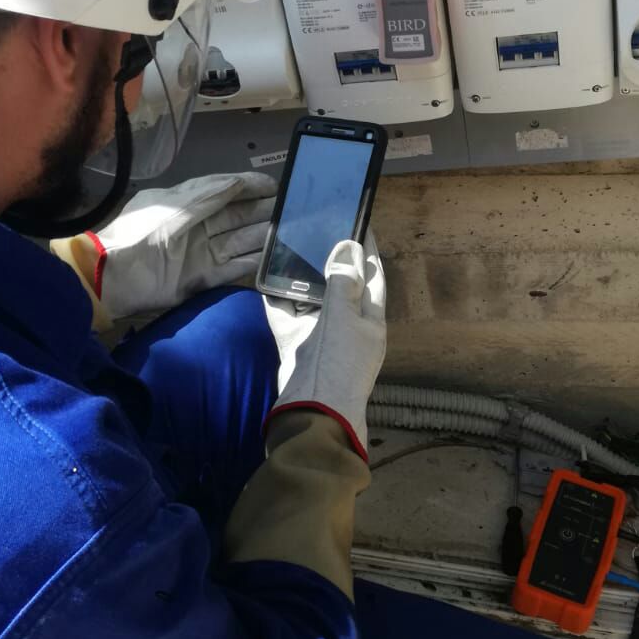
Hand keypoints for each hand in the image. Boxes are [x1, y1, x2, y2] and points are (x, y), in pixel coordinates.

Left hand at [54, 171, 276, 320]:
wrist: (112, 276)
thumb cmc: (141, 234)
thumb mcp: (175, 208)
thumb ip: (209, 195)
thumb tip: (241, 181)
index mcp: (188, 203)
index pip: (226, 190)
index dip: (250, 186)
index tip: (275, 185)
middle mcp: (199, 226)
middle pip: (237, 216)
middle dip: (262, 211)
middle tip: (292, 208)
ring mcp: (202, 253)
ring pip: (240, 240)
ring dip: (262, 236)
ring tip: (288, 231)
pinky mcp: (202, 278)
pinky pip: (234, 268)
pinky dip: (252, 263)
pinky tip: (272, 258)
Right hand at [264, 234, 385, 461]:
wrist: (310, 417)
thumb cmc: (337, 366)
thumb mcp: (344, 318)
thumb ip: (344, 281)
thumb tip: (350, 246)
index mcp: (370, 321)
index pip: (372, 276)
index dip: (366, 249)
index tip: (358, 221)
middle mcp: (348, 328)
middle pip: (340, 286)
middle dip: (330, 259)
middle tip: (317, 228)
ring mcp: (321, 339)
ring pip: (311, 300)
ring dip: (301, 277)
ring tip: (291, 246)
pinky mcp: (295, 348)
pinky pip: (286, 316)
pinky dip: (278, 300)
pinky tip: (266, 279)